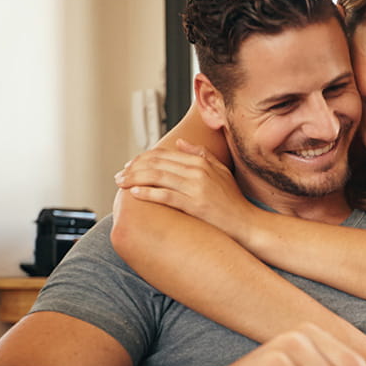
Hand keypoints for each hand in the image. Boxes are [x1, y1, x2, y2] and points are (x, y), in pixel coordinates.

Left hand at [115, 139, 254, 240]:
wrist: (247, 223)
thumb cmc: (233, 201)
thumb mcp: (220, 171)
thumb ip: (200, 154)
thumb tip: (179, 142)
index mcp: (201, 162)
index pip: (164, 155)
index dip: (143, 158)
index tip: (129, 165)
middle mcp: (197, 171)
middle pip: (157, 164)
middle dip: (133, 168)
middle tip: (119, 175)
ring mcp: (196, 188)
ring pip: (158, 177)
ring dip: (135, 179)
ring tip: (121, 183)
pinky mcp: (195, 205)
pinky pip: (166, 196)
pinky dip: (148, 193)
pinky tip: (135, 194)